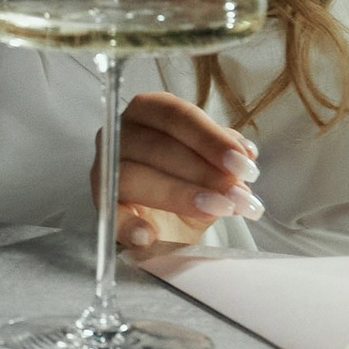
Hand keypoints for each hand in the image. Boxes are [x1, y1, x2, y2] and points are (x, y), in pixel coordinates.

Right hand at [96, 92, 258, 258]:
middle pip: (155, 147)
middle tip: (237, 194)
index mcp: (149, 111)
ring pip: (134, 177)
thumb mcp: (214, 163)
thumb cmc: (192, 180)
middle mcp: (122, 133)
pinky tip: (149, 237)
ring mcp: (107, 170)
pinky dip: (130, 226)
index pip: (176, 115)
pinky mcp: (103, 207)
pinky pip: (111, 215)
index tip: (243, 161)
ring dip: (180, 195)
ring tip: (218, 210)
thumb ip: (225, 156)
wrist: (174, 223)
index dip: (210, 138)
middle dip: (202, 171)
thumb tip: (245, 156)